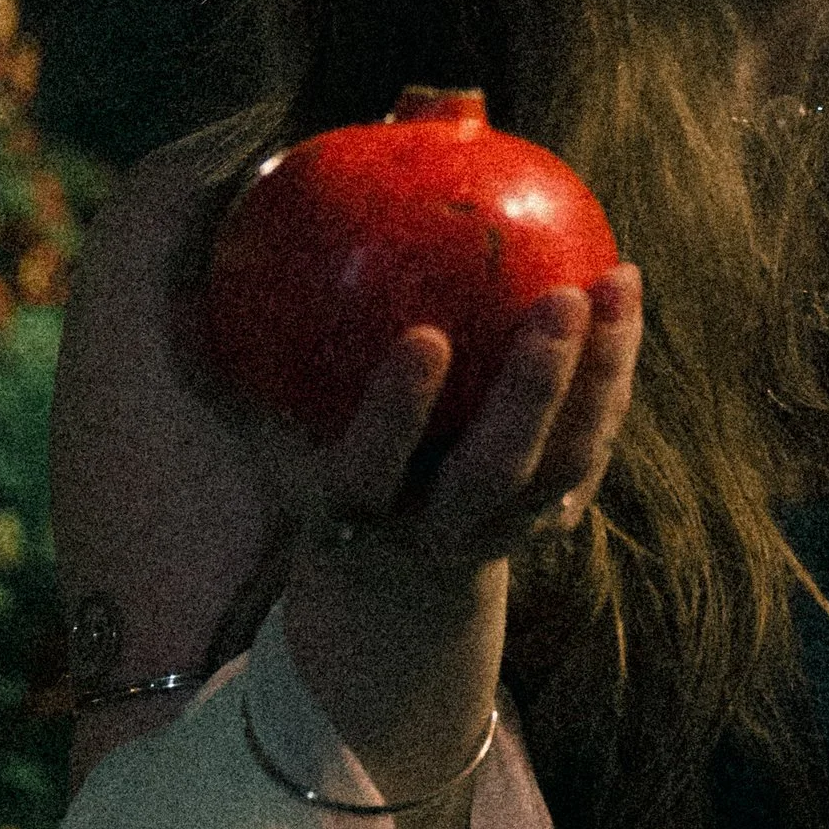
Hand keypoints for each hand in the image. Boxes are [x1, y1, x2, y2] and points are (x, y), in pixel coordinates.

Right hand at [274, 264, 644, 587]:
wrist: (396, 578)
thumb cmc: (321, 458)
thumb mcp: (272, 420)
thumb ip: (245, 343)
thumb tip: (203, 250)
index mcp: (356, 509)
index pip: (372, 467)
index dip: (398, 412)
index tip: (423, 336)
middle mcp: (433, 527)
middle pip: (493, 470)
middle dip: (531, 390)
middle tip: (558, 300)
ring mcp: (502, 528)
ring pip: (562, 459)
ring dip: (597, 372)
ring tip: (614, 278)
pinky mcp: (555, 514)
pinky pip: (595, 443)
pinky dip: (615, 374)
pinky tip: (626, 291)